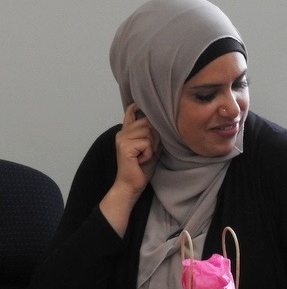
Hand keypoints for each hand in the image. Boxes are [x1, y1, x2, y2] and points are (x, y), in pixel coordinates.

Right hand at [100, 103, 161, 235]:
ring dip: (152, 146)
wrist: (130, 185)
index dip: (137, 106)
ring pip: (148, 132)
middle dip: (154, 137)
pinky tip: (141, 161)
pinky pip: (147, 143)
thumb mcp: (150, 148)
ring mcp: (122, 138)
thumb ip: (152, 135)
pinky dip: (149, 153)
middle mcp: (122, 132)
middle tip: (148, 152)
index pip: (130, 112)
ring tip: (144, 156)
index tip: (139, 103)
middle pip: (147, 122)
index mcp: (126, 132)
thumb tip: (162, 123)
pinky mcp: (125, 146)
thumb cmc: (141, 169)